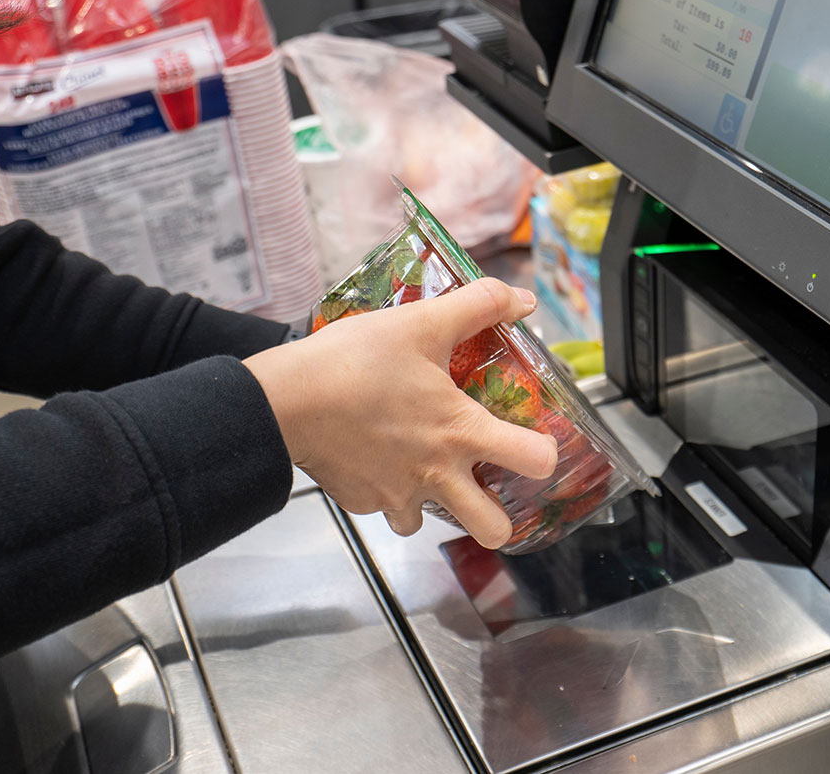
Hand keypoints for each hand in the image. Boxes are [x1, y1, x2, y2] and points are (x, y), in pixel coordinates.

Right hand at [243, 278, 558, 546]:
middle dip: (498, 518)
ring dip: (430, 502)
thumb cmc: (353, 363)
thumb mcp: (422, 322)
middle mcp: (437, 475)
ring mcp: (397, 496)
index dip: (546, 456)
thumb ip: (478, 305)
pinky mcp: (361, 503)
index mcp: (461, 433)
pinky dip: (383, 490)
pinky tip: (373, 457)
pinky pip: (383, 508)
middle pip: (494, 531)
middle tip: (486, 489)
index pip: (536, 462)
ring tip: (418, 467)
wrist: (283, 402)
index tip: (537, 444)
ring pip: (429, 522)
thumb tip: (521, 299)